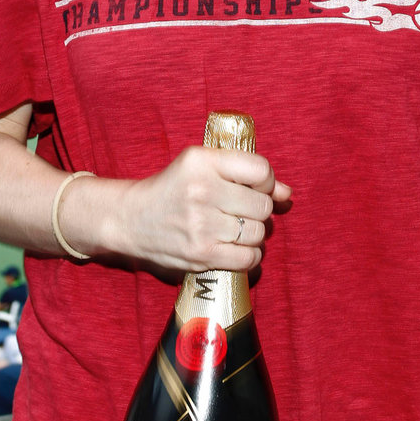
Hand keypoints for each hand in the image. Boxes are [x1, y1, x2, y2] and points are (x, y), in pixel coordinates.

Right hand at [106, 146, 290, 273]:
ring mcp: (201, 225)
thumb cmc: (173, 189)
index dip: (266, 182)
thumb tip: (287, 194)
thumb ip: (246, 176)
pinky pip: (249, 258)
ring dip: (255, 234)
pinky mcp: (201, 254)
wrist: (131, 219)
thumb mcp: (202, 167)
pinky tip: (236, 247)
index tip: (254, 188)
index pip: (261, 170)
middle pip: (262, 205)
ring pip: (258, 233)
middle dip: (259, 210)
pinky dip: (250, 255)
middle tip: (242, 211)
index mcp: (202, 162)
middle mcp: (202, 191)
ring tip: (237, 229)